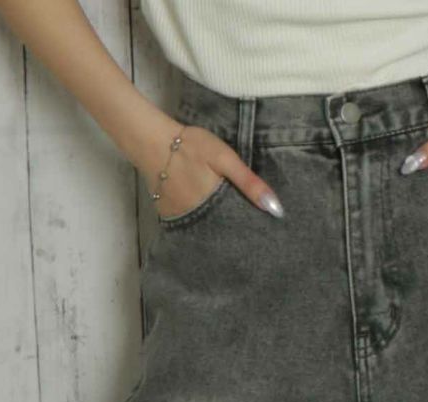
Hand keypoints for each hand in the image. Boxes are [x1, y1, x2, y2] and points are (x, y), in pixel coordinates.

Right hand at [137, 122, 284, 219]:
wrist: (151, 141)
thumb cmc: (191, 146)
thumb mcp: (225, 159)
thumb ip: (249, 184)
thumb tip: (276, 210)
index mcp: (215, 208)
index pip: (239, 229)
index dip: (250, 230)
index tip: (262, 234)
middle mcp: (197, 220)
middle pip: (222, 233)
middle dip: (234, 232)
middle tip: (246, 230)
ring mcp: (180, 220)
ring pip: (205, 231)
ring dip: (216, 229)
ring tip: (226, 223)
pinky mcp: (168, 216)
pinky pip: (188, 225)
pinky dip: (198, 223)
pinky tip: (204, 214)